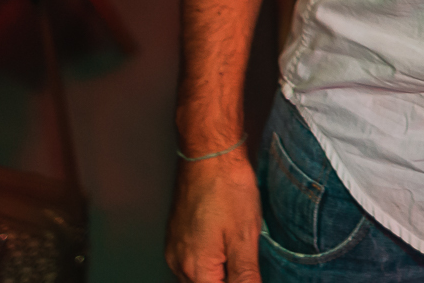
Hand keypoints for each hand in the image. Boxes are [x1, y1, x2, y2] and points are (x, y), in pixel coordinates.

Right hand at [165, 149, 261, 282]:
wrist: (209, 154)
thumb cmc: (227, 188)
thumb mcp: (244, 237)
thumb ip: (245, 275)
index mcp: (195, 269)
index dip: (239, 282)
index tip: (248, 270)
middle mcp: (178, 263)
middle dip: (228, 278)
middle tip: (246, 258)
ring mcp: (175, 250)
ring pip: (198, 277)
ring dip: (219, 272)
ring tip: (237, 249)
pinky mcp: (177, 237)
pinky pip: (192, 261)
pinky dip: (211, 261)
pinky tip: (226, 245)